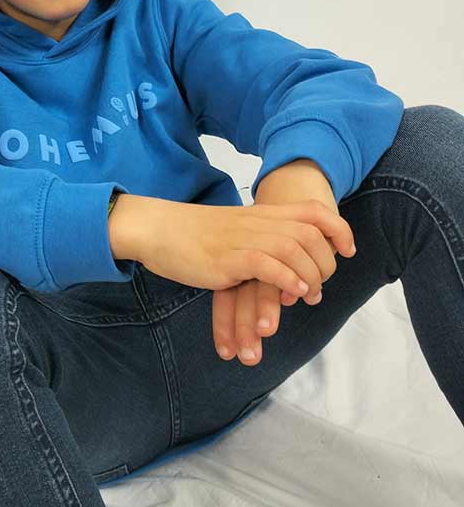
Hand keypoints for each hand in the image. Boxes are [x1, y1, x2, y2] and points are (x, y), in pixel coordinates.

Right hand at [211, 160, 354, 363]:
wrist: (158, 228)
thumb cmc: (191, 234)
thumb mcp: (234, 230)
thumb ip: (259, 239)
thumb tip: (283, 263)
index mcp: (260, 214)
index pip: (313, 211)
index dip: (338, 229)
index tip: (348, 250)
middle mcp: (257, 222)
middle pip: (310, 232)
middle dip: (326, 261)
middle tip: (321, 286)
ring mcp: (244, 238)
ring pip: (294, 248)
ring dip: (310, 274)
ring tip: (309, 295)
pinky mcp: (229, 257)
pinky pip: (267, 265)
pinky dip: (287, 279)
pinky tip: (293, 293)